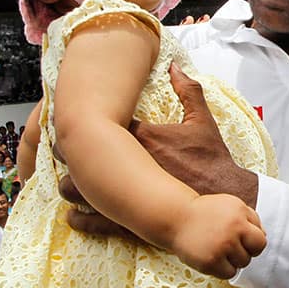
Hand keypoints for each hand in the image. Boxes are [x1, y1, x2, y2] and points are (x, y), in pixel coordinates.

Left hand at [60, 62, 258, 236]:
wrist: (227, 197)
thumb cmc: (214, 160)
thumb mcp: (203, 121)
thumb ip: (188, 90)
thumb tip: (174, 66)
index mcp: (144, 138)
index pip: (101, 124)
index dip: (85, 121)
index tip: (75, 118)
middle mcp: (130, 165)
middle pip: (83, 154)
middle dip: (68, 149)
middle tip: (61, 146)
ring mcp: (128, 194)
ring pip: (81, 190)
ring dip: (70, 183)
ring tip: (67, 179)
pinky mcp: (132, 219)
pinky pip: (96, 221)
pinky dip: (80, 218)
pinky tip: (72, 215)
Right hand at [171, 193, 265, 278]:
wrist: (177, 218)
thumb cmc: (206, 213)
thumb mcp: (231, 205)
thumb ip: (251, 218)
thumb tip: (264, 237)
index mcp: (240, 214)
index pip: (261, 240)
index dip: (253, 242)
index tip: (242, 241)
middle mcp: (233, 229)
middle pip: (253, 253)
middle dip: (245, 252)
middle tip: (229, 246)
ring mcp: (222, 246)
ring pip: (242, 264)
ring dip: (233, 260)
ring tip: (218, 249)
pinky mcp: (210, 261)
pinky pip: (229, 274)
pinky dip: (223, 269)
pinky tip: (212, 257)